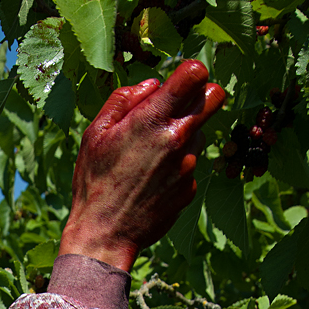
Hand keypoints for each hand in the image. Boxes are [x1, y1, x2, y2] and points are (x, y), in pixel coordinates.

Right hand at [59, 61, 225, 271]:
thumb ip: (124, 100)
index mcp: (152, 119)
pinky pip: (190, 166)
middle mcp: (177, 139)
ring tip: (151, 157)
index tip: (180, 82)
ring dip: (183, 137)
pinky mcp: (190, 189)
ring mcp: (187, 166)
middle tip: (182, 107)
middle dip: (203, 95)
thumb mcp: (95, 134)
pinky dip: (177, 167)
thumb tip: (153, 84)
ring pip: (199, 135)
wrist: (104, 235)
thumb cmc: (94, 182)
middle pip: (215, 97)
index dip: (191, 73)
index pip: (196, 74)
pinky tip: (152, 182)